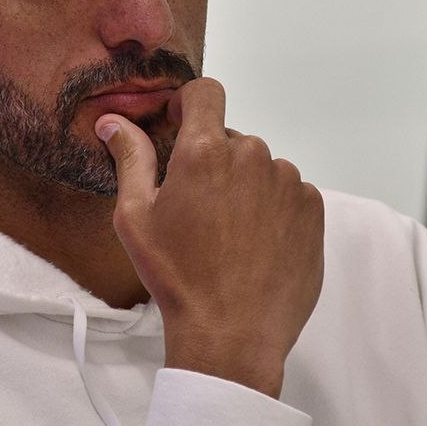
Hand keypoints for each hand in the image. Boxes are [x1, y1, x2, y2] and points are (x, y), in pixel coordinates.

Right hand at [95, 77, 323, 398]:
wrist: (232, 333)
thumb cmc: (178, 278)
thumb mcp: (136, 218)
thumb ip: (130, 159)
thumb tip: (114, 122)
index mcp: (204, 151)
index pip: (206, 91)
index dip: (190, 104)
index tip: (181, 126)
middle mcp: (251, 155)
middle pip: (230, 138)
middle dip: (214, 162)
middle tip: (199, 209)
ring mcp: (287, 180)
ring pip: (261, 167)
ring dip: (245, 186)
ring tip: (230, 234)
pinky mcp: (312, 207)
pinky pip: (289, 191)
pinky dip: (273, 208)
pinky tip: (255, 243)